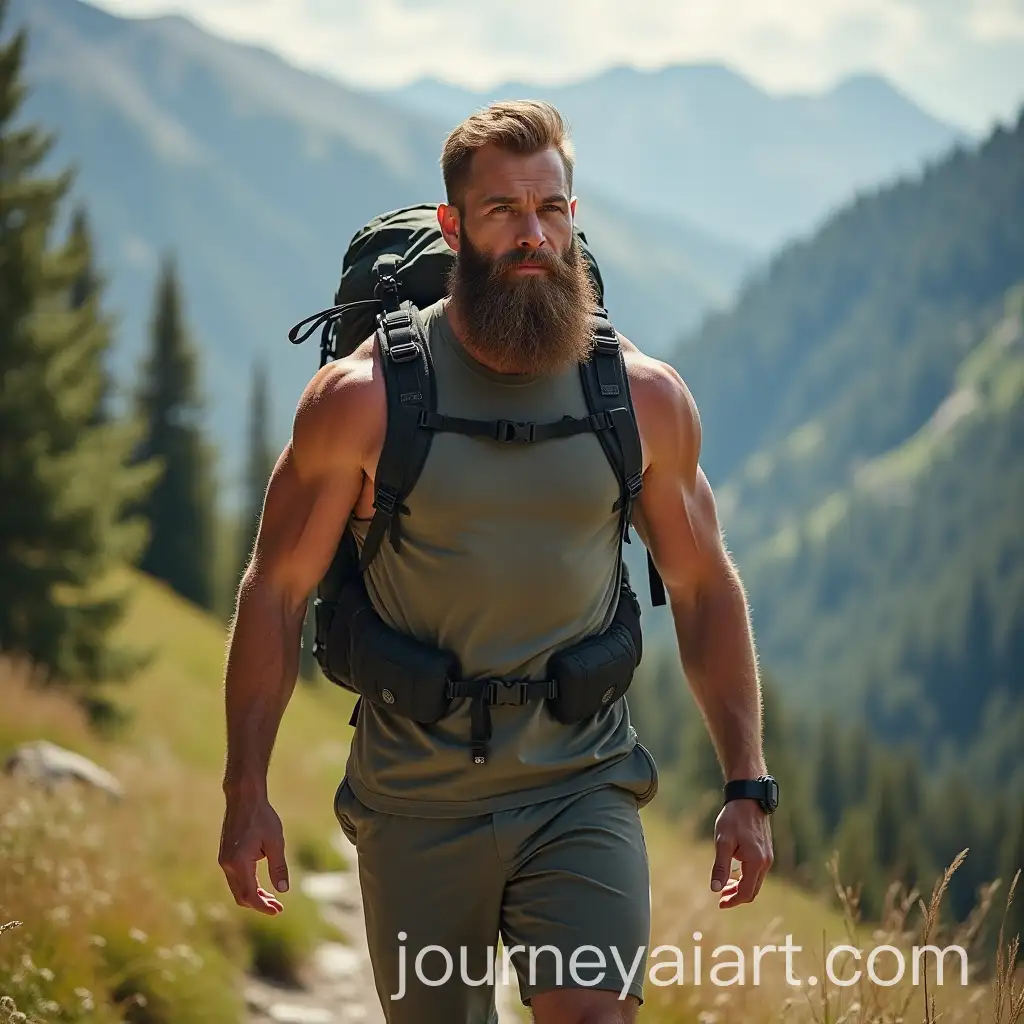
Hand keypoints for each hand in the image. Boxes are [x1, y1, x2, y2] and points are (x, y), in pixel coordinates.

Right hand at [219, 787, 289, 914]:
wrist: (244, 798)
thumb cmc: (262, 817)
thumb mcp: (275, 842)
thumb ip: (278, 867)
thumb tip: (283, 890)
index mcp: (239, 862)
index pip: (250, 895)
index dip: (263, 906)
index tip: (278, 911)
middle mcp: (227, 864)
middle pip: (241, 896)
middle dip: (259, 904)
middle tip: (277, 907)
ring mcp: (224, 860)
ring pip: (237, 888)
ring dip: (253, 896)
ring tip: (272, 898)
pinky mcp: (225, 855)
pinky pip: (235, 878)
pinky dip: (248, 885)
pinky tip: (262, 884)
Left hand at [709, 799, 772, 908]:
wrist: (749, 799)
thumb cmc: (734, 818)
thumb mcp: (723, 842)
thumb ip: (720, 867)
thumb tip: (714, 889)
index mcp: (756, 862)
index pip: (746, 892)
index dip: (733, 901)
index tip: (719, 903)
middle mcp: (765, 862)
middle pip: (753, 890)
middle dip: (736, 896)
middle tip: (720, 897)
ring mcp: (767, 857)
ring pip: (755, 881)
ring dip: (740, 887)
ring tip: (724, 886)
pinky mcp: (765, 851)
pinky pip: (757, 872)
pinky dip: (745, 877)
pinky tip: (733, 872)